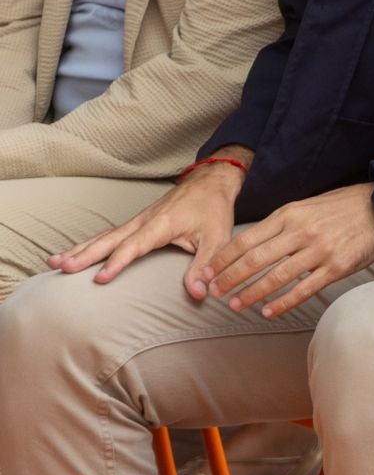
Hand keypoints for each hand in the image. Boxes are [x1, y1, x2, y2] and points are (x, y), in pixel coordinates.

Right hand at [49, 155, 246, 295]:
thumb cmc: (214, 209)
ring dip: (80, 249)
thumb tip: (199, 293)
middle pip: (110, 239)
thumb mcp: (218, 239)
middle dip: (85, 255)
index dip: (118, 262)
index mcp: (162, 224)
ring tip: (54, 263)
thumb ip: (205, 266)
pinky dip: (89, 243)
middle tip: (61, 268)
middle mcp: (144, 220)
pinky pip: (108, 234)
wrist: (211, 181)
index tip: (100, 278)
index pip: (135, 245)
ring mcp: (138, 220)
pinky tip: (72, 253)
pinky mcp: (136, 222)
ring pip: (104, 236)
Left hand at [203, 184, 373, 318]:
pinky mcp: (336, 268)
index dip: (223, 258)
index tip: (208, 272)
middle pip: (255, 260)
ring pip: (276, 277)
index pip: (247, 239)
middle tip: (214, 292)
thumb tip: (253, 244)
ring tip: (236, 305)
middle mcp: (301, 231)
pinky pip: (303, 290)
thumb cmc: (344, 206)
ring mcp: (319, 251)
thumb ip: (283, 223)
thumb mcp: (308, 205)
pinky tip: (268, 311)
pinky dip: (283, 303)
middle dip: (230, 278)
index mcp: (291, 213)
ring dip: (251, 294)